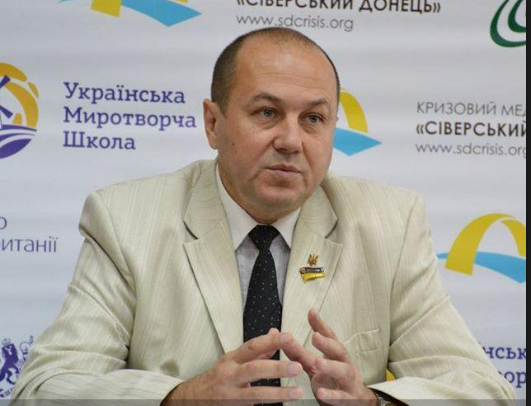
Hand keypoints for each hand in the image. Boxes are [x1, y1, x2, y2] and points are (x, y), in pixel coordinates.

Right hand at [163, 328, 303, 405]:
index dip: (270, 342)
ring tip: (298, 392)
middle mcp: (229, 375)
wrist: (193, 399)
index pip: (252, 346)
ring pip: (255, 394)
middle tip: (297, 367)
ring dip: (278, 393)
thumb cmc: (220, 376)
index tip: (289, 337)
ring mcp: (230, 395)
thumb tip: (276, 332)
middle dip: (277, 368)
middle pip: (254, 369)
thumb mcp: (234, 359)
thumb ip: (257, 349)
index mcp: (232, 359)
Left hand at [282, 309, 377, 405]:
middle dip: (327, 343)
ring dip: (330, 366)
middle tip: (315, 336)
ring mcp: (348, 382)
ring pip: (343, 371)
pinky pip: (341, 397)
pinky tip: (320, 392)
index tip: (311, 312)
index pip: (330, 336)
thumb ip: (299, 352)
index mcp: (336, 354)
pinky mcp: (348, 399)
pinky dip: (331, 395)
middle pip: (338, 350)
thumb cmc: (332, 379)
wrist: (354, 403)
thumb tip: (279, 336)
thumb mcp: (315, 365)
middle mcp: (344, 364)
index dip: (320, 324)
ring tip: (318, 362)